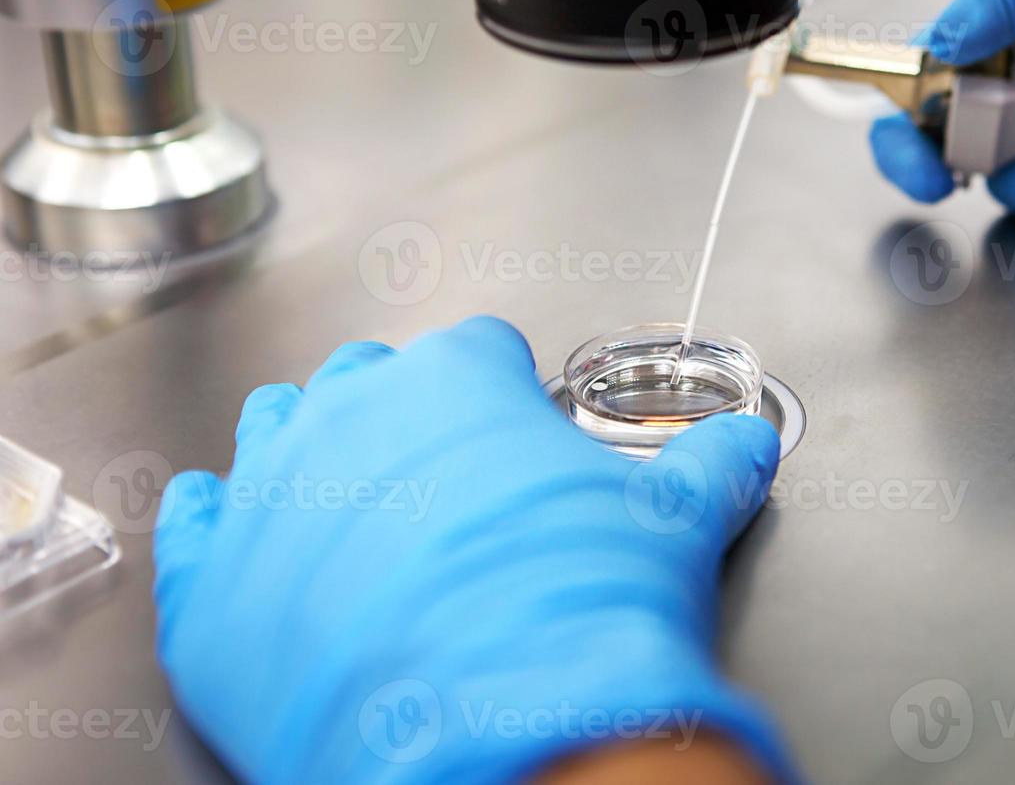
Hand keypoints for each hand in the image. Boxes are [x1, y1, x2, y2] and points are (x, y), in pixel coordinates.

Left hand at [152, 317, 790, 783]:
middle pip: (370, 380)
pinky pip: (197, 522)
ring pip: (277, 431)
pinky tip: (251, 539)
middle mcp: (350, 413)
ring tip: (356, 507)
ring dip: (313, 452)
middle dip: (408, 413)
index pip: (481, 348)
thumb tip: (745, 447)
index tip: (520, 426)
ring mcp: (271, 494)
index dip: (509, 390)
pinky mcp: (213, 584)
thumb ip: (710, 465)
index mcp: (457, 377)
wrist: (508, 738)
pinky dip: (222, 524)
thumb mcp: (676, 520)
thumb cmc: (584, 611)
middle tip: (448, 478)